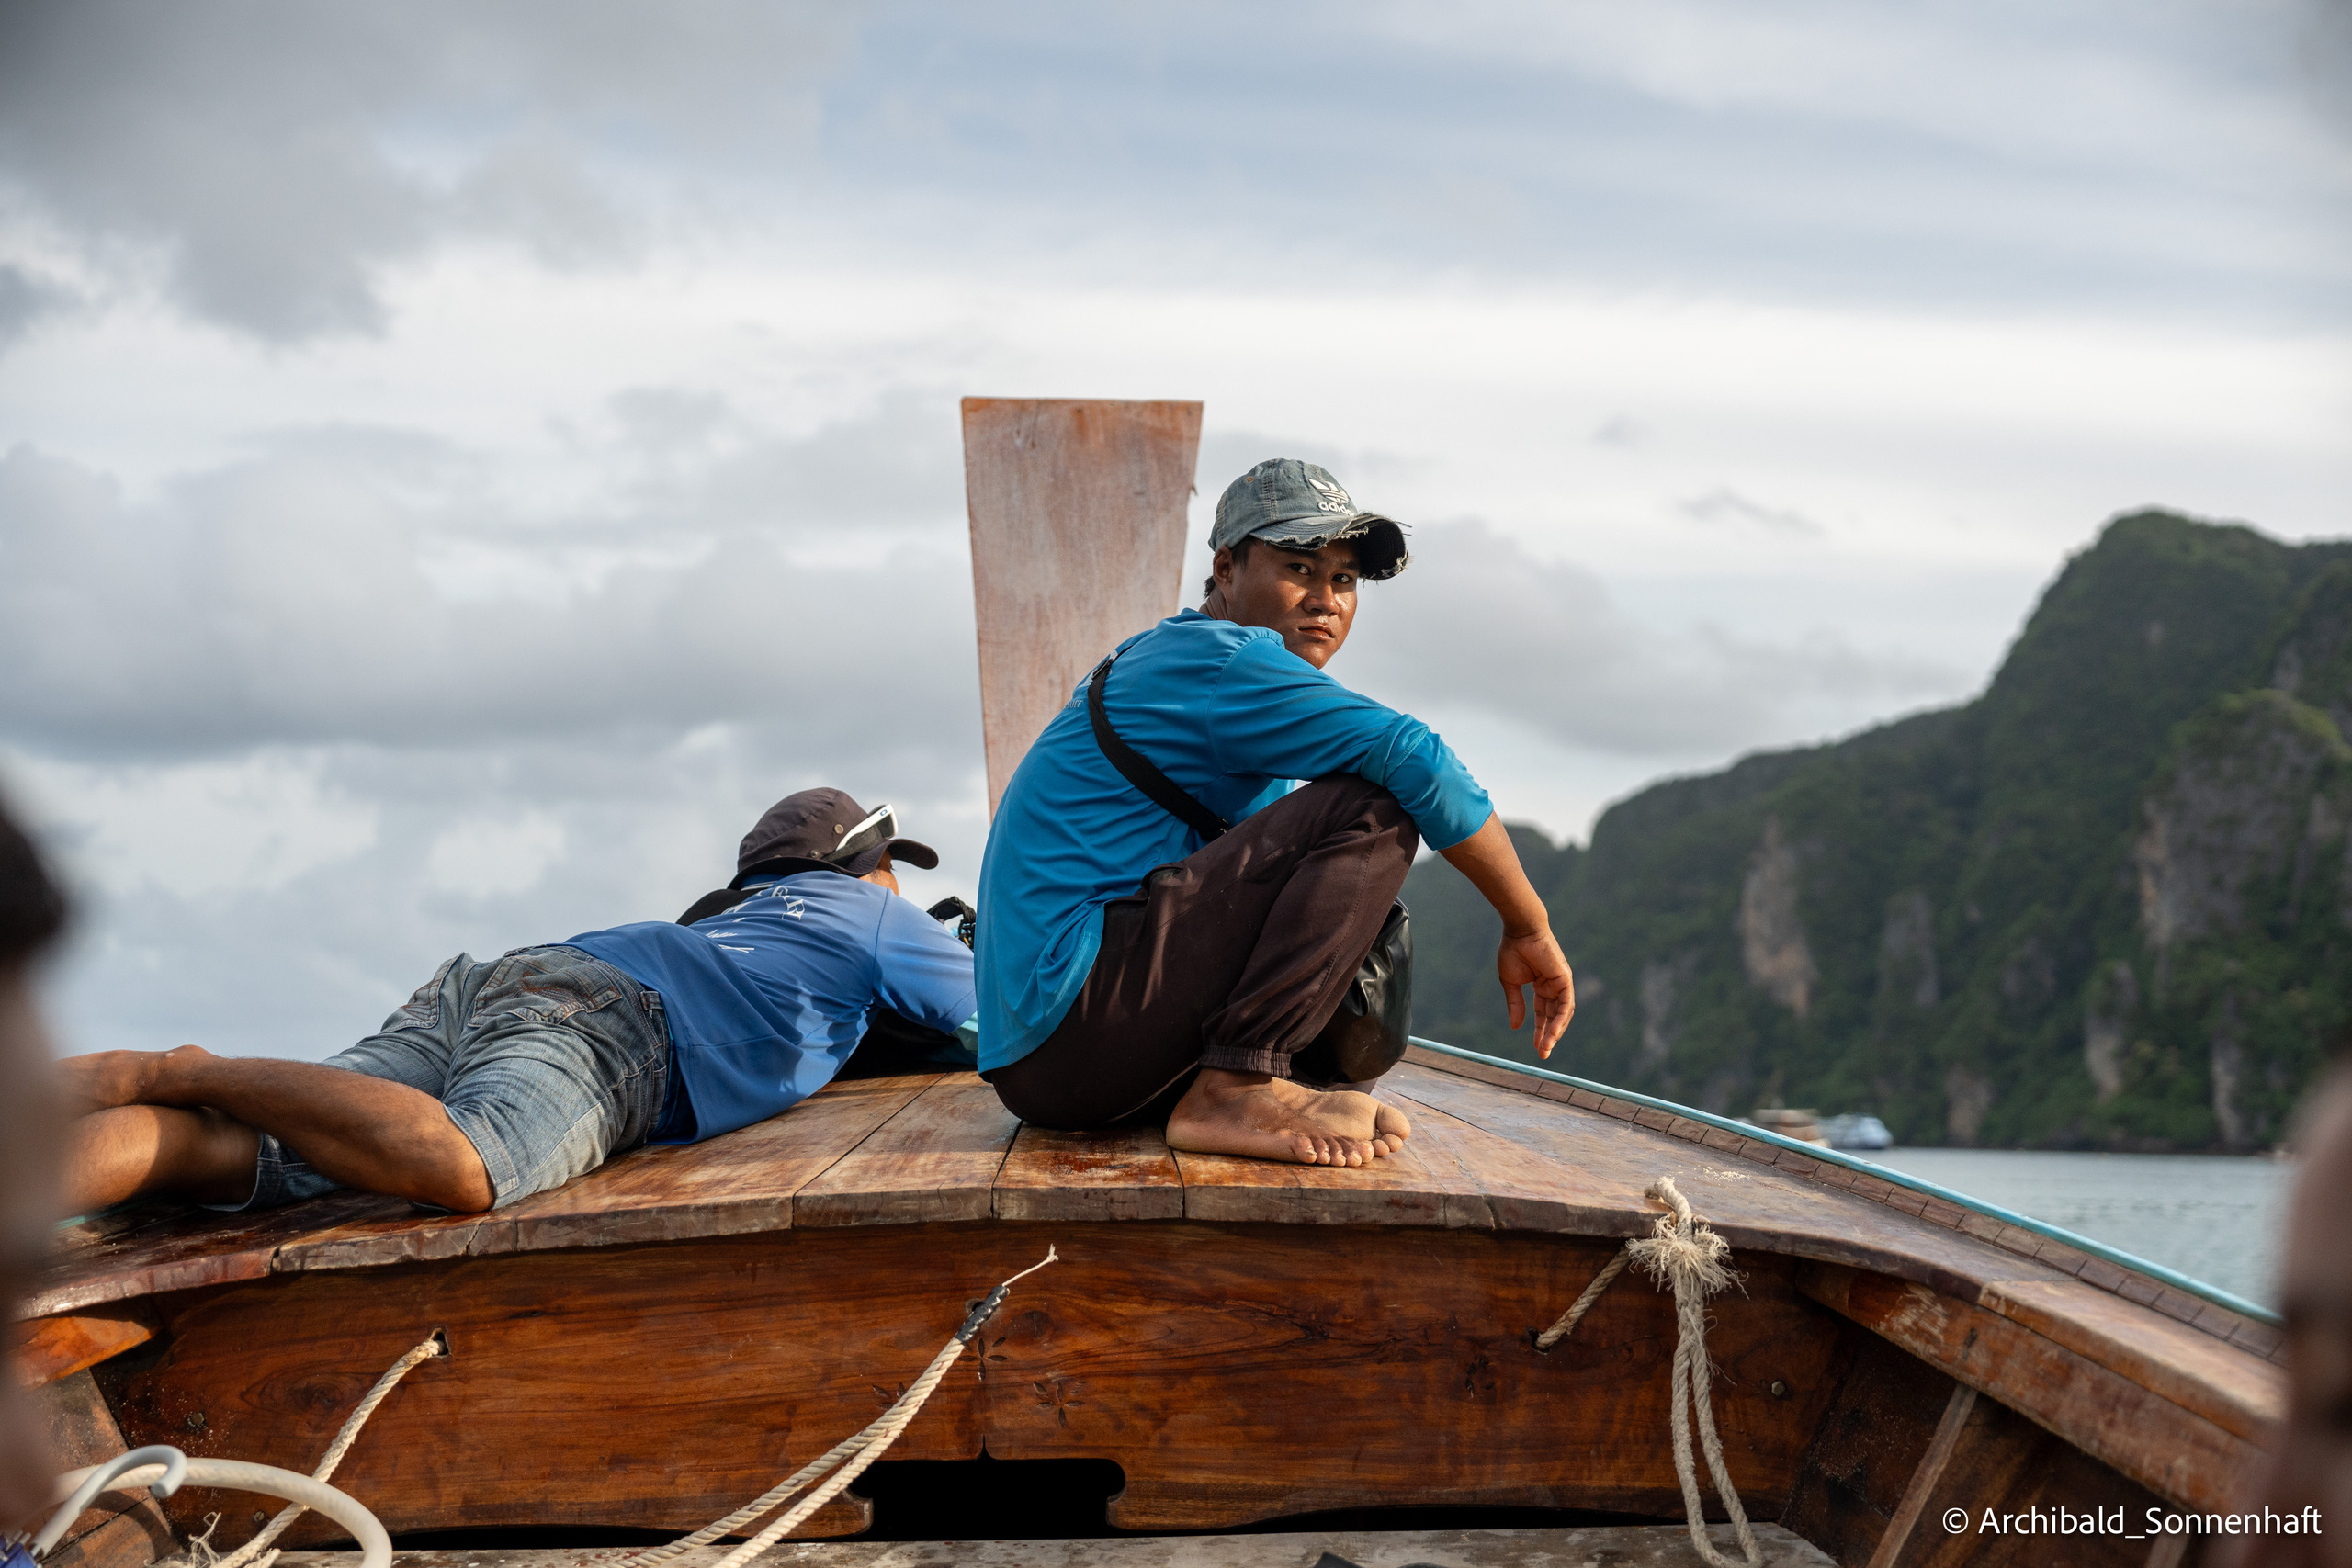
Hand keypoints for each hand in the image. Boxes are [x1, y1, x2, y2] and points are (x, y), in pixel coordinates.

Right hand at [1498, 927, 1575, 1058]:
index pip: (1542, 1014)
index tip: (1536, 1047)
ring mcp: (1561, 983)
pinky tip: (1553, 1033)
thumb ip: (1515, 1004)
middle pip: (1554, 1017)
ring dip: (1555, 1031)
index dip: (1539, 1030)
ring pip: (1562, 1014)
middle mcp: (1553, 987)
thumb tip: (1516, 1027)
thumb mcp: (1510, 983)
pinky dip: (1561, 1019)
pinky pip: (1566, 1004)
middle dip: (1548, 1036)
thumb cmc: (1513, 951)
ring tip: (1546, 1047)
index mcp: (1541, 986)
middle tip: (1543, 1054)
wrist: (1520, 931)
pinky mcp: (1565, 979)